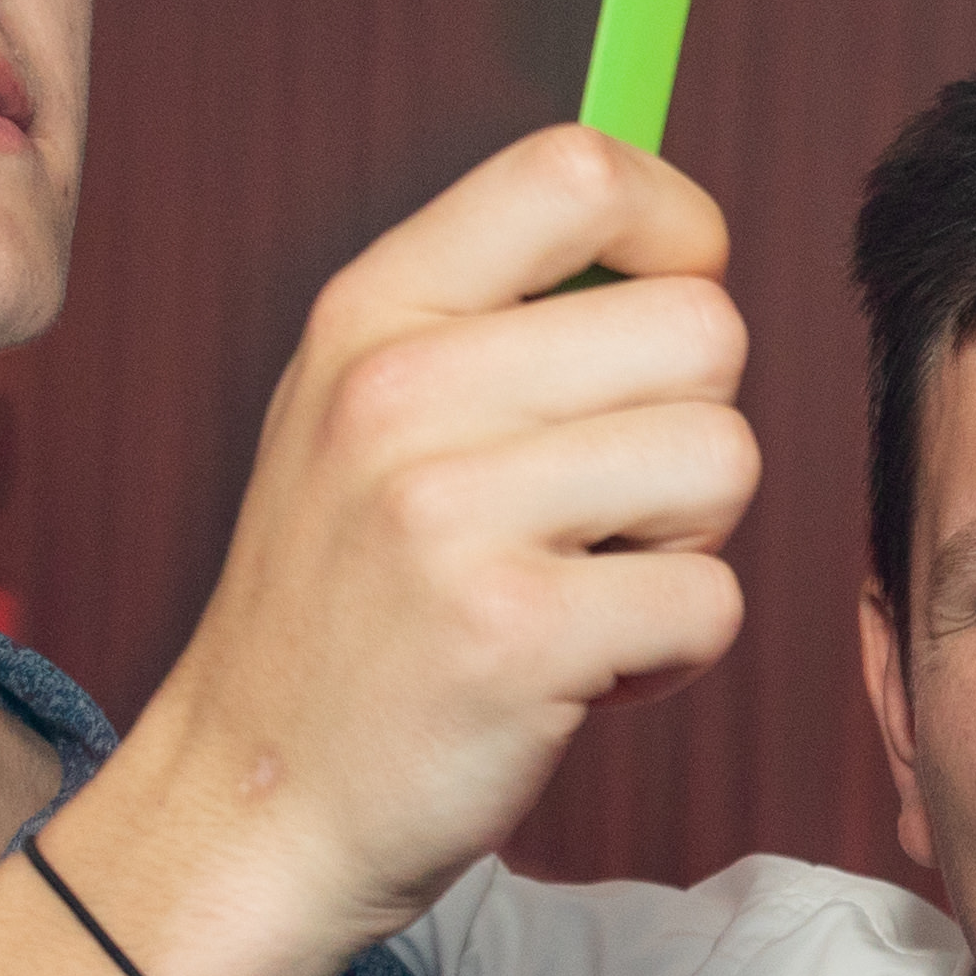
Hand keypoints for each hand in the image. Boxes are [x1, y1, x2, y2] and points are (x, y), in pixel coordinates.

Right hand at [43, 128, 754, 975]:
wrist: (250, 807)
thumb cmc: (343, 613)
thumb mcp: (357, 417)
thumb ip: (490, 320)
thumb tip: (676, 250)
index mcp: (372, 311)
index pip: (575, 168)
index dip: (675, 229)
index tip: (664, 310)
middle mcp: (403, 391)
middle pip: (702, 330)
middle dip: (691, 429)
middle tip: (604, 510)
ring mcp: (453, 514)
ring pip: (724, 463)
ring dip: (685, 547)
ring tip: (581, 589)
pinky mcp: (516, 636)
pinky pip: (709, 602)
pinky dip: (671, 656)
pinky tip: (576, 674)